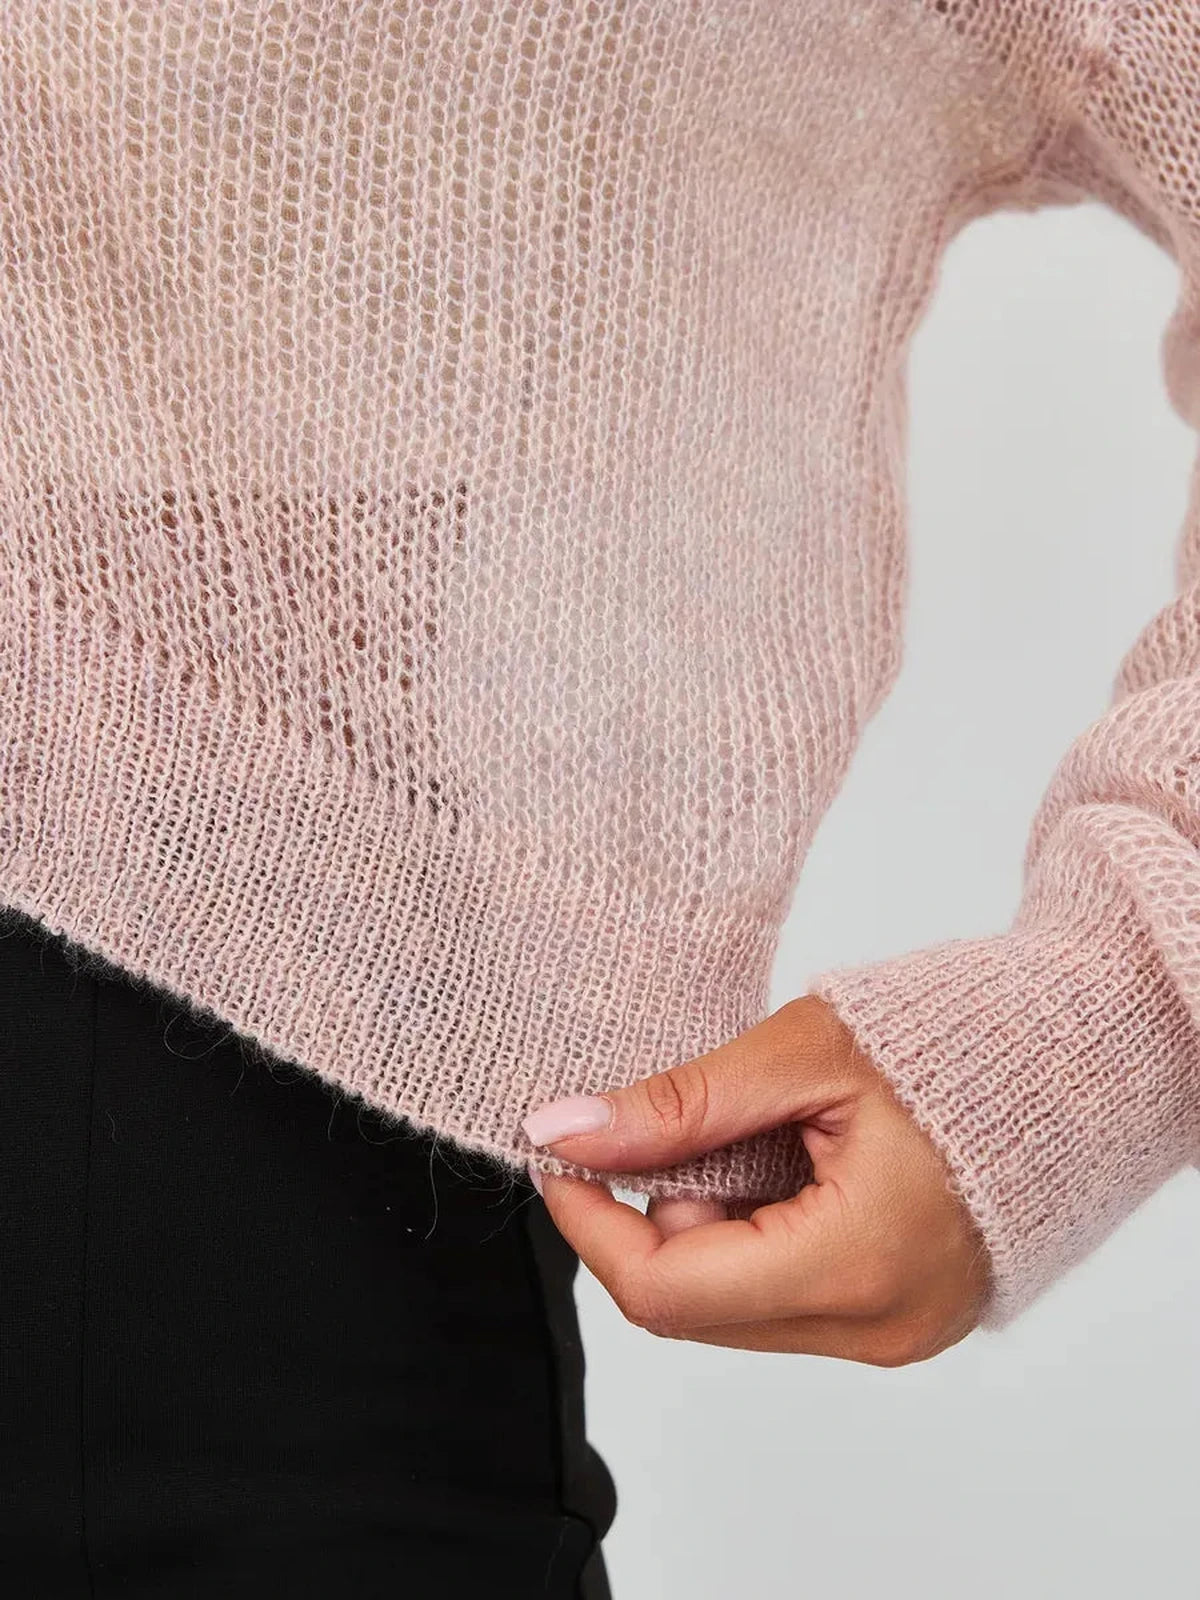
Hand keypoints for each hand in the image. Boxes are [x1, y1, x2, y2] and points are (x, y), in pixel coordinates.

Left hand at [522, 994, 990, 1363]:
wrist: (1065, 1063)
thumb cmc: (950, 1043)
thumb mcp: (801, 1055)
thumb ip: (678, 1105)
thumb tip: (564, 1131)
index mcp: (855, 1263)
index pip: (667, 1291)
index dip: (592, 1227)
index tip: (562, 1157)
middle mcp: (876, 1327)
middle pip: (694, 1308)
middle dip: (655, 1216)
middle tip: (676, 1125)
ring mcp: (893, 1334)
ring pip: (733, 1308)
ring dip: (706, 1226)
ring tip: (759, 1135)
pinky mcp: (898, 1320)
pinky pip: (783, 1300)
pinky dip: (754, 1238)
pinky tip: (789, 1168)